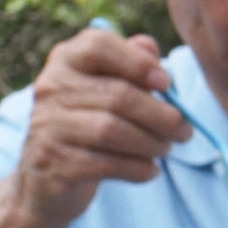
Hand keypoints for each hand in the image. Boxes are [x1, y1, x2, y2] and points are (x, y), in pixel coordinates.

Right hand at [12, 24, 192, 227]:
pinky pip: (105, 164)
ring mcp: (46, 126)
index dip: (137, 62)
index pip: (98, 46)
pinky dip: (137, 168)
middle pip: (116, 94)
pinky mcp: (51, 163)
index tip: (166, 83)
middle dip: (160, 115)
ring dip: (151, 143)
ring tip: (166, 149)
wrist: (44, 182)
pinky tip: (150, 170)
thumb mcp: (105, 89)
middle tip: (184, 130)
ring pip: (111, 130)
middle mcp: (50, 88)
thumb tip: (151, 48)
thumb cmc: (87, 125)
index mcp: (65, 60)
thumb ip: (129, 64)